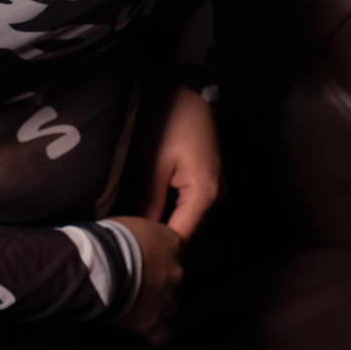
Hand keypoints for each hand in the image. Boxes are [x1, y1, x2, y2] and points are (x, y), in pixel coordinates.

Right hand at [108, 215, 182, 345]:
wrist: (98, 265)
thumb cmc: (106, 240)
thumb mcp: (126, 224)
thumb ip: (139, 235)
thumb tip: (133, 239)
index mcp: (170, 241)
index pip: (176, 246)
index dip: (160, 253)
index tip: (147, 255)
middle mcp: (174, 271)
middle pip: (173, 278)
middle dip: (157, 281)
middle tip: (134, 279)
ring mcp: (165, 299)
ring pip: (169, 306)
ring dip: (156, 305)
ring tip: (133, 302)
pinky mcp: (152, 323)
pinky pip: (162, 334)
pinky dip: (155, 332)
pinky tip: (143, 327)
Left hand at [142, 85, 222, 241]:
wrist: (190, 95)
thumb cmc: (170, 124)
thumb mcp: (154, 162)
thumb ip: (150, 200)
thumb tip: (141, 230)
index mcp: (204, 193)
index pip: (182, 234)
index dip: (161, 246)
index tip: (138, 254)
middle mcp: (216, 195)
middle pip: (188, 228)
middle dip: (163, 237)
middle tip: (134, 245)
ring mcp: (216, 188)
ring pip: (190, 217)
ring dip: (168, 224)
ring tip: (141, 234)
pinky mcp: (210, 180)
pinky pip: (192, 204)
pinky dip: (175, 210)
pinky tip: (154, 214)